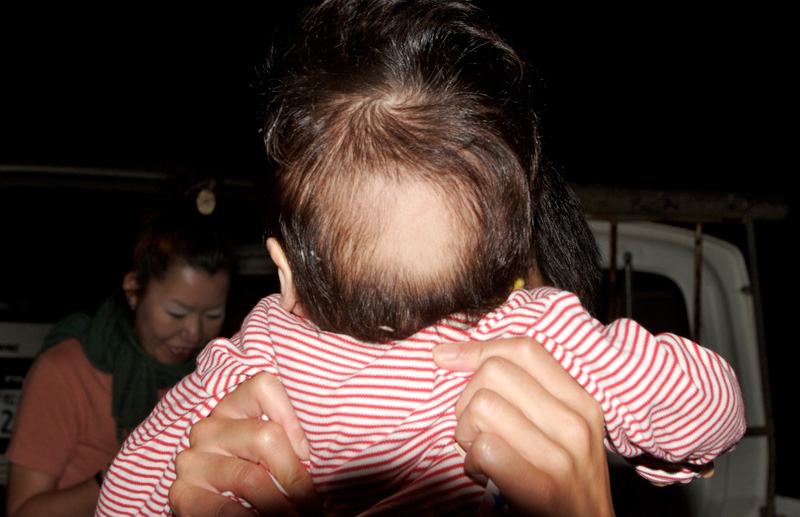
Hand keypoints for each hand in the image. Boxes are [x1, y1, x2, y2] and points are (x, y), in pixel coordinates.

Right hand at [169, 372, 322, 515]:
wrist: (215, 515)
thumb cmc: (253, 481)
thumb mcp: (268, 455)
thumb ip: (288, 447)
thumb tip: (316, 460)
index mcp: (231, 409)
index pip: (263, 386)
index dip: (291, 417)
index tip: (306, 455)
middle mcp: (207, 429)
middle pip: (265, 435)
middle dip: (295, 476)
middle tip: (312, 503)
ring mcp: (192, 461)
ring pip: (250, 477)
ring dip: (281, 506)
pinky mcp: (182, 494)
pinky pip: (224, 509)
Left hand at [433, 338, 613, 516]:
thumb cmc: (561, 483)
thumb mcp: (559, 431)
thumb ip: (523, 392)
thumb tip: (448, 354)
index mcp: (581, 402)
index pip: (524, 349)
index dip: (476, 349)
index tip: (446, 359)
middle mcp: (575, 423)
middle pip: (494, 373)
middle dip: (468, 399)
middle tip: (476, 430)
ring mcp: (562, 457)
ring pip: (483, 407)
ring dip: (467, 434)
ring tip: (481, 454)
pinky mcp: (542, 490)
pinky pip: (484, 449)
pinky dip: (472, 463)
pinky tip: (484, 474)